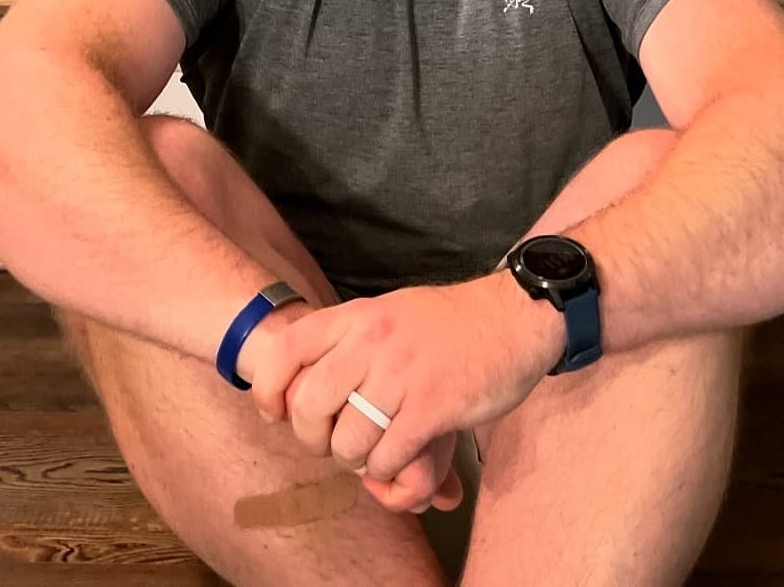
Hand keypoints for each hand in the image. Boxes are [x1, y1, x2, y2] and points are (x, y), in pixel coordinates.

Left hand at [238, 302, 458, 512]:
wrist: (514, 318)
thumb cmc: (451, 323)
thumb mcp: (391, 313)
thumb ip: (351, 340)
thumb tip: (307, 381)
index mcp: (359, 315)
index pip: (288, 349)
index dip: (269, 389)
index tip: (275, 414)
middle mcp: (372, 340)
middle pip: (309, 406)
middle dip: (312, 439)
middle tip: (332, 444)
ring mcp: (401, 374)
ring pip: (347, 441)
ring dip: (355, 460)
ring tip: (373, 451)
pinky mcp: (431, 407)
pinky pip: (386, 457)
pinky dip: (386, 470)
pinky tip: (400, 456)